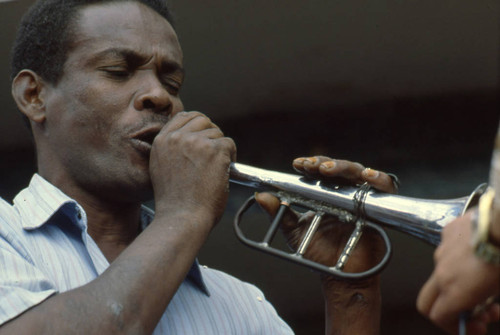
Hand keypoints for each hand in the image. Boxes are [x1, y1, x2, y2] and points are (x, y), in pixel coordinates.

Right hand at [149, 111, 235, 225]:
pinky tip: (223, 173)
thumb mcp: (161, 168)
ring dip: (221, 149)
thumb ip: (172, 149)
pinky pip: (229, 144)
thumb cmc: (175, 202)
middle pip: (203, 121)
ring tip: (215, 170)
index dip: (198, 125)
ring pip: (218, 134)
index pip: (185, 116)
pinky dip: (231, 157)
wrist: (182, 218)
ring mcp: (196, 142)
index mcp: (162, 140)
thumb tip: (191, 139)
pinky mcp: (214, 150)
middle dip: (212, 135)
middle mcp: (177, 137)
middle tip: (214, 155)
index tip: (204, 138)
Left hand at [256, 156, 397, 272]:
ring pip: (358, 172)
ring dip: (344, 166)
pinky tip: (367, 177)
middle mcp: (344, 192)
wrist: (339, 277)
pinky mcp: (379, 208)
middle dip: (324, 163)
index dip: (310, 164)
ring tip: (328, 169)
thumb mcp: (293, 231)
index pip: (319, 171)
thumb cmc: (318, 253)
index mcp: (325, 193)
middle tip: (311, 166)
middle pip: (339, 168)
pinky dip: (379, 179)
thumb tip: (260, 196)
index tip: (297, 165)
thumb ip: (279, 214)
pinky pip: (385, 188)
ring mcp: (362, 198)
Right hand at [417, 210, 499, 334]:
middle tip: (474, 311)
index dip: (454, 327)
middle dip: (446, 310)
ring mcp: (442, 249)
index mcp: (455, 290)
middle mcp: (442, 271)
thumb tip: (489, 308)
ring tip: (485, 278)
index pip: (438, 317)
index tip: (475, 327)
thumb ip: (490, 305)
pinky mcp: (449, 231)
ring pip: (442, 273)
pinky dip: (462, 257)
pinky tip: (481, 252)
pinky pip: (449, 249)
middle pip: (428, 300)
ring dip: (458, 282)